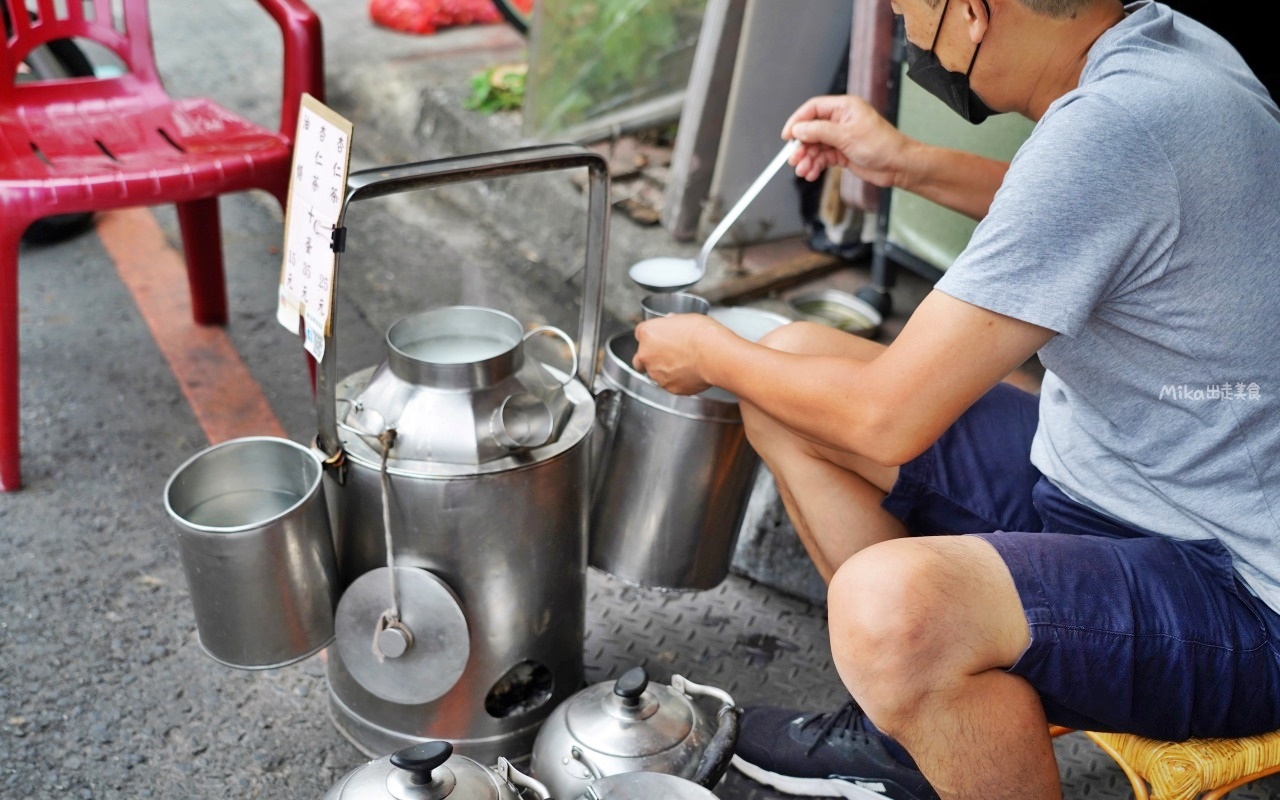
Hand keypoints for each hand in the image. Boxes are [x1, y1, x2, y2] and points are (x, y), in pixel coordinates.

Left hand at [631, 314, 724, 395]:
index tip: (660, 337)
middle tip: (667, 355)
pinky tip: (690, 373)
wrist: (714, 355)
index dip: (652, 336)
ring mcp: (656, 374)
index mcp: (647, 333)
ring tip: (684, 364)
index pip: (641, 334)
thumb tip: (671, 322)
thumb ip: (672, 322)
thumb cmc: (702, 334)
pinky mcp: (669, 387)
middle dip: (650, 358)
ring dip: (664, 370)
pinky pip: (670, 384)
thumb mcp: (685, 318)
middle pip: (640, 358)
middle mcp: (646, 355)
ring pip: (654, 374)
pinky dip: (677, 380)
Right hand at [782, 95, 913, 186]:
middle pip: (811, 130)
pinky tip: (812, 173)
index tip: (788, 136)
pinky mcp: (842, 152)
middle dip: (802, 146)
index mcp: (844, 107)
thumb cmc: (882, 145)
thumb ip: (820, 131)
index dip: (798, 121)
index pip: (813, 109)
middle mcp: (841, 120)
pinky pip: (822, 157)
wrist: (898, 165)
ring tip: (803, 170)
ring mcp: (841, 137)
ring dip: (807, 159)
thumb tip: (799, 129)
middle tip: (794, 159)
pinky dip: (815, 165)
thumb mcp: (847, 136)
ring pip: (815, 146)